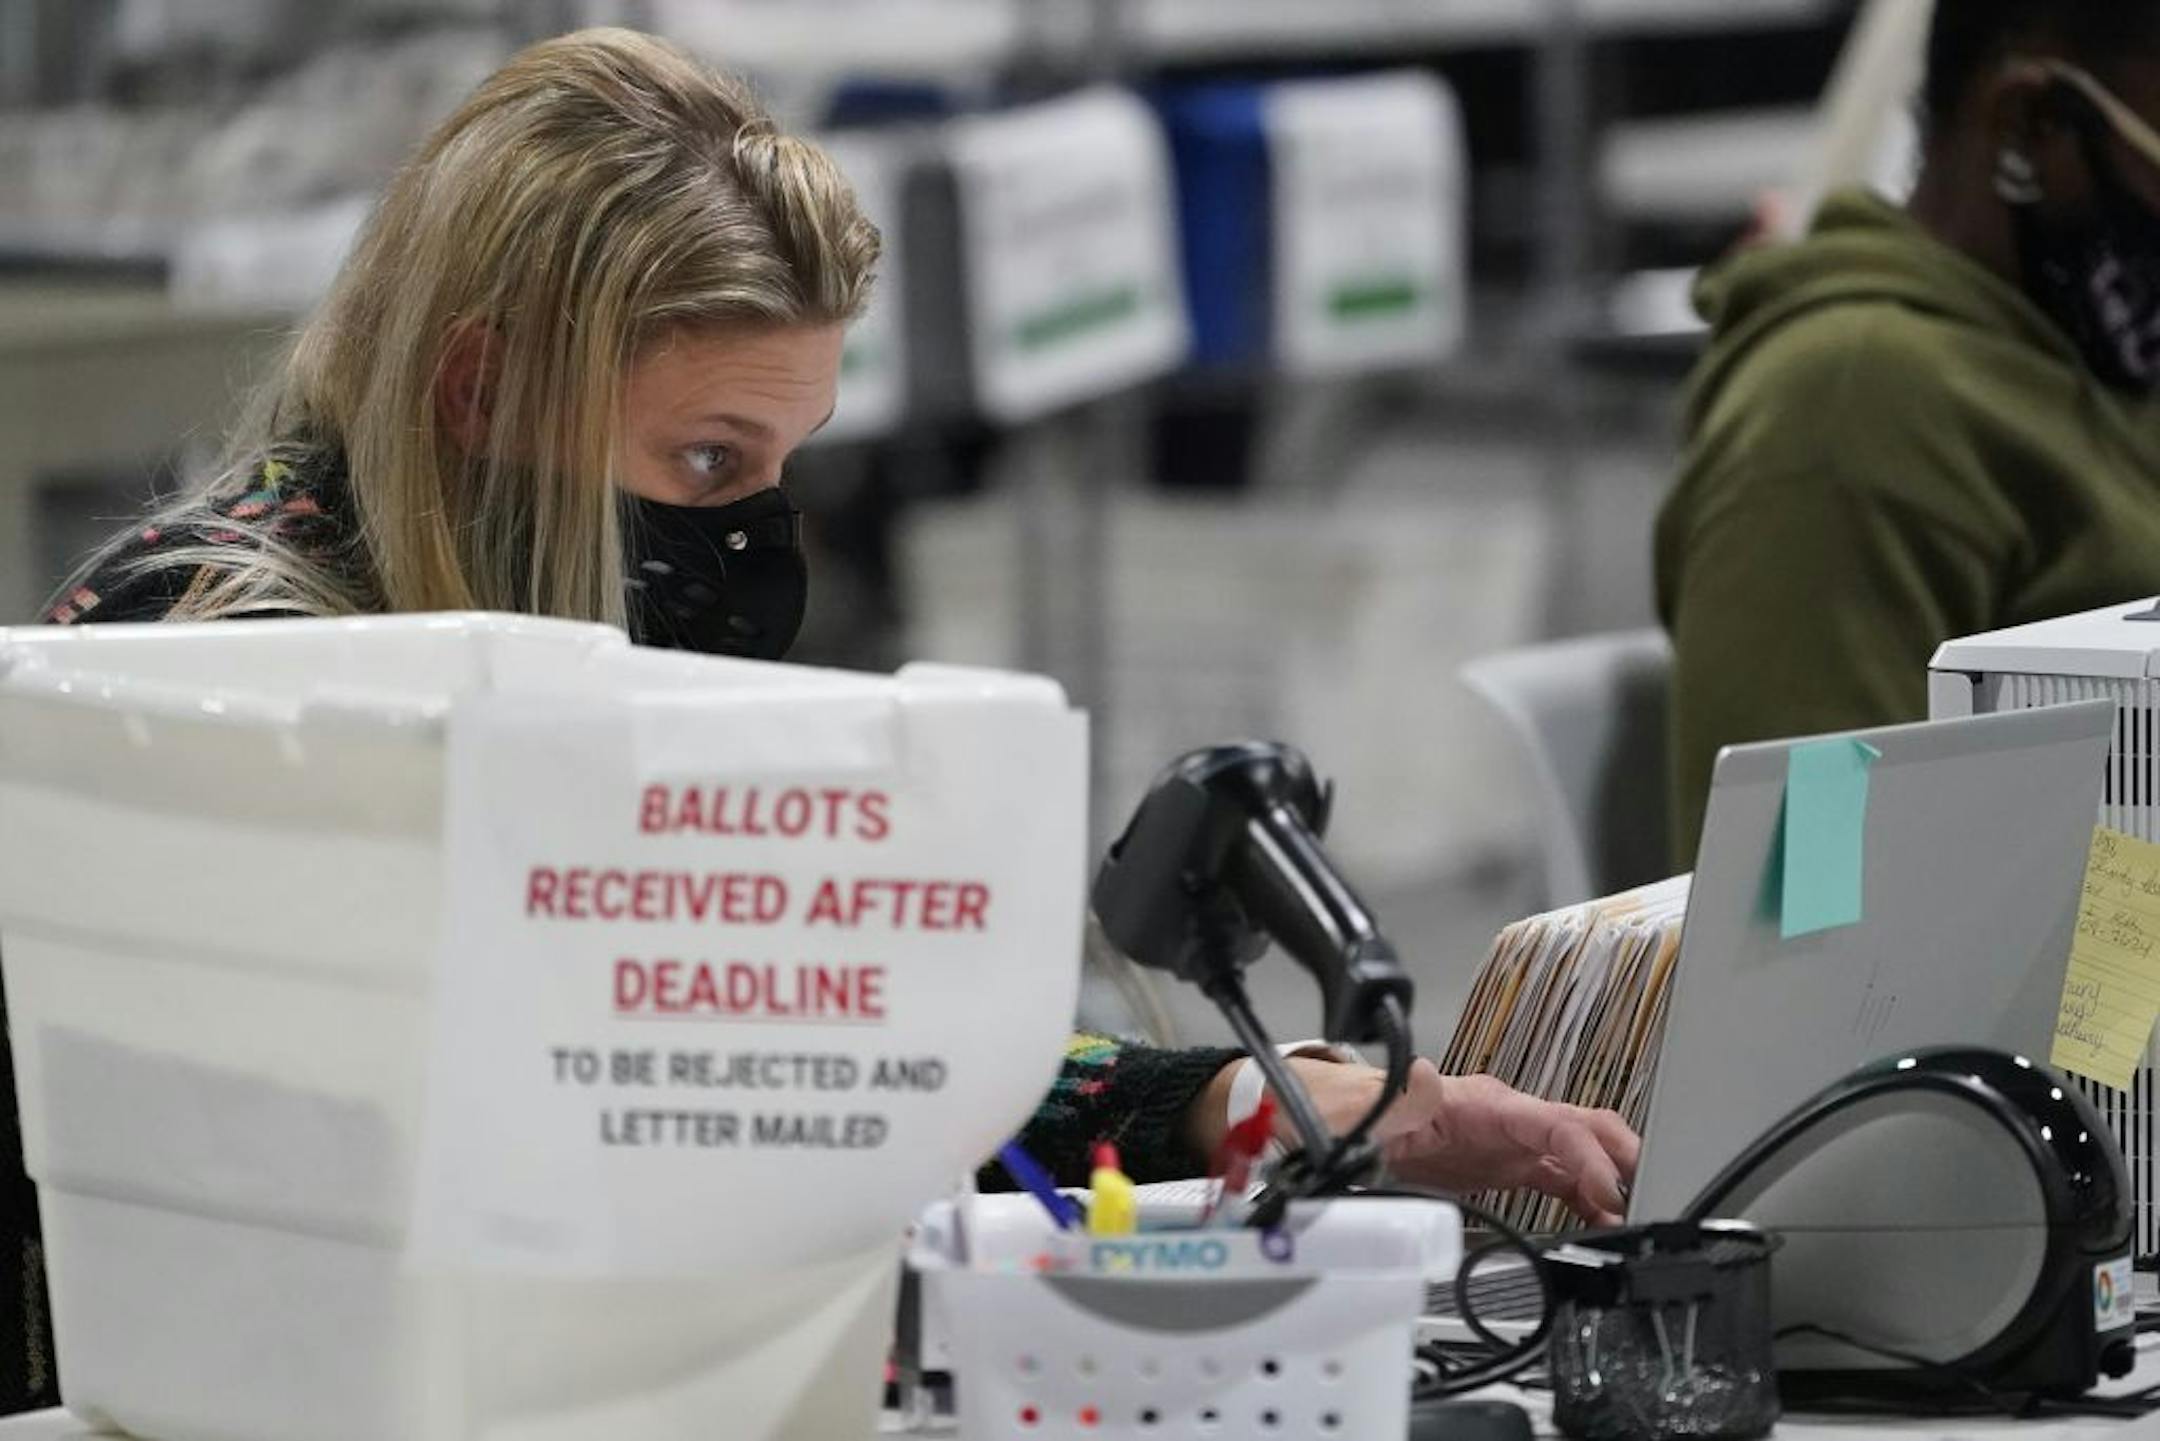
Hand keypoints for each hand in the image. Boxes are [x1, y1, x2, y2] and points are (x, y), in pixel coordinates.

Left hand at [1374, 1064, 1638, 1226]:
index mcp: (1493, 1105)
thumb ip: (1408, 1097)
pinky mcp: (1514, 1166)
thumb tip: (1422, 1077)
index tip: (1610, 1192)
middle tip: (1651, 1198)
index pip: (1559, 1124)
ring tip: (1632, 1220)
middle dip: (1626, 1159)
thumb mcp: (1391, 1110)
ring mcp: (1519, 1143)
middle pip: (1589, 1129)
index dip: (1591, 1157)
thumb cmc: (1380, 1113)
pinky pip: (1564, 1181)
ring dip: (1613, 1185)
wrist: (1365, 1127)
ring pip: (1585, 1157)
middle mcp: (1516, 1120)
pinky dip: (1590, 1201)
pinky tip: (1602, 1223)